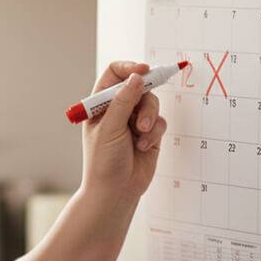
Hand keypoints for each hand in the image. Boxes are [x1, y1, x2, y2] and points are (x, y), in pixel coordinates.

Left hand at [78, 61, 166, 205]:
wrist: (116, 192)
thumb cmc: (103, 162)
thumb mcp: (110, 128)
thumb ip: (124, 101)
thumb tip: (137, 76)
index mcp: (100, 104)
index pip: (115, 74)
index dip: (130, 69)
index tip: (144, 71)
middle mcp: (117, 109)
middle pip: (139, 86)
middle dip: (144, 102)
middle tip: (144, 116)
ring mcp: (134, 121)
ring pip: (152, 103)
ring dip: (149, 118)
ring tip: (141, 136)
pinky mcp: (149, 134)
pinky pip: (160, 122)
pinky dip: (154, 133)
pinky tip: (143, 147)